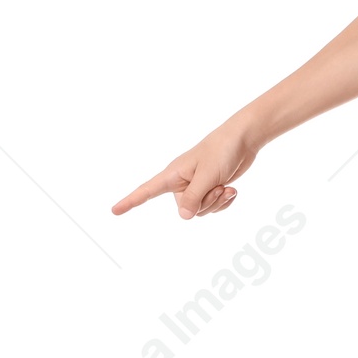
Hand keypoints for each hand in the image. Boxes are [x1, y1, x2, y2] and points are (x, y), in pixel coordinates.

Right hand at [111, 120, 258, 220]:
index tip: (114, 211)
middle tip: (217, 185)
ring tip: (225, 185)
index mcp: (173, 175)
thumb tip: (183, 217)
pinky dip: (224, 201)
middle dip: (205, 202)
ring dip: (217, 201)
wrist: (242, 139)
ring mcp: (195, 187)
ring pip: (201, 211)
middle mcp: (181, 182)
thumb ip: (194, 197)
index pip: (146, 191)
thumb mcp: (207, 176)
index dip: (130, 201)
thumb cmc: (221, 151)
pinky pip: (213, 208)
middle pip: (186, 210)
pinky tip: (231, 189)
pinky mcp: (209, 189)